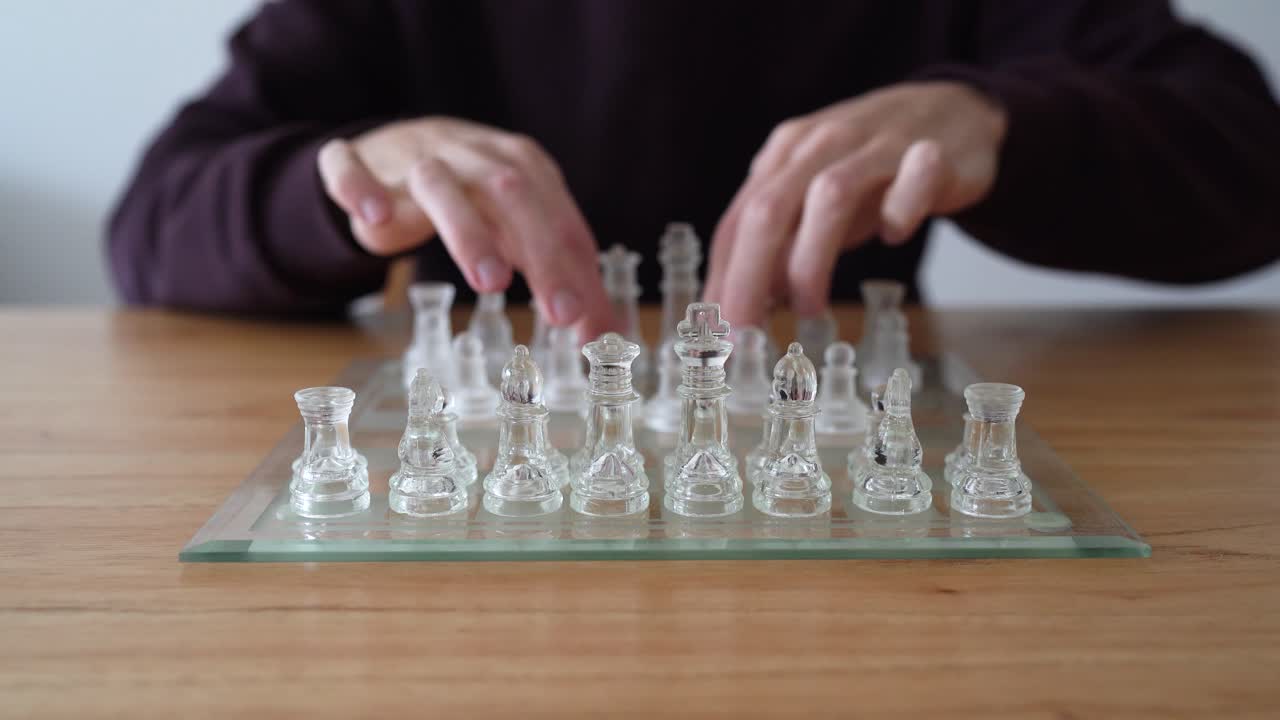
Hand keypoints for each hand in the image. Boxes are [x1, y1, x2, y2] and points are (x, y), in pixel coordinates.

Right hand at [316, 117, 610, 333]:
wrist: (386, 151)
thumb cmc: (467, 198)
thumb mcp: (517, 232)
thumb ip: (558, 278)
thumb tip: (604, 337)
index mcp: (520, 167)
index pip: (557, 216)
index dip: (575, 269)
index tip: (586, 321)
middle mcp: (471, 155)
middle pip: (511, 194)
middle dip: (541, 252)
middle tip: (561, 312)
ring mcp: (412, 157)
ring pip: (440, 184)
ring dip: (467, 230)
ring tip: (490, 282)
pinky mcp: (357, 163)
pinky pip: (351, 168)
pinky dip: (361, 188)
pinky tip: (376, 217)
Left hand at [703, 82, 1006, 325]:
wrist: (956, 110)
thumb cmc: (875, 167)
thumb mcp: (816, 200)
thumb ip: (783, 242)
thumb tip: (747, 302)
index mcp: (786, 156)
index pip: (738, 220)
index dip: (721, 278)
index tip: (714, 329)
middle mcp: (823, 144)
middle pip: (769, 209)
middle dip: (748, 277)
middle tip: (744, 332)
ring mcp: (878, 145)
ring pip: (828, 196)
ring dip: (810, 259)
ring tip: (808, 309)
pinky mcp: (934, 153)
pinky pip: (913, 180)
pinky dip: (899, 212)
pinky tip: (894, 236)